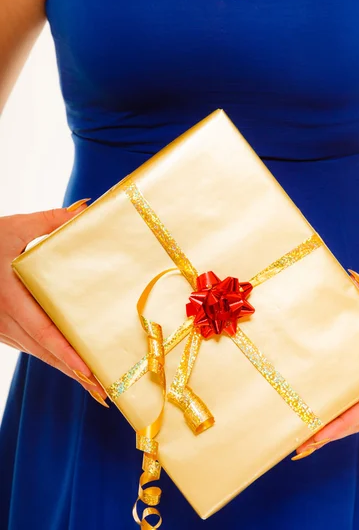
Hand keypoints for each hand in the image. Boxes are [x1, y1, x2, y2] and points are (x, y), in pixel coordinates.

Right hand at [0, 199, 108, 406]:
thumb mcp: (12, 228)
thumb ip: (48, 221)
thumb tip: (84, 209)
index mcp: (9, 297)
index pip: (44, 332)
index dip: (67, 354)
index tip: (90, 371)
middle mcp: (5, 319)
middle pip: (46, 352)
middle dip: (75, 373)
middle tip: (105, 391)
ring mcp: (1, 327)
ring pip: (38, 354)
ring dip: (65, 370)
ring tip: (95, 385)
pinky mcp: (2, 328)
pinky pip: (30, 347)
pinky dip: (52, 358)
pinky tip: (70, 365)